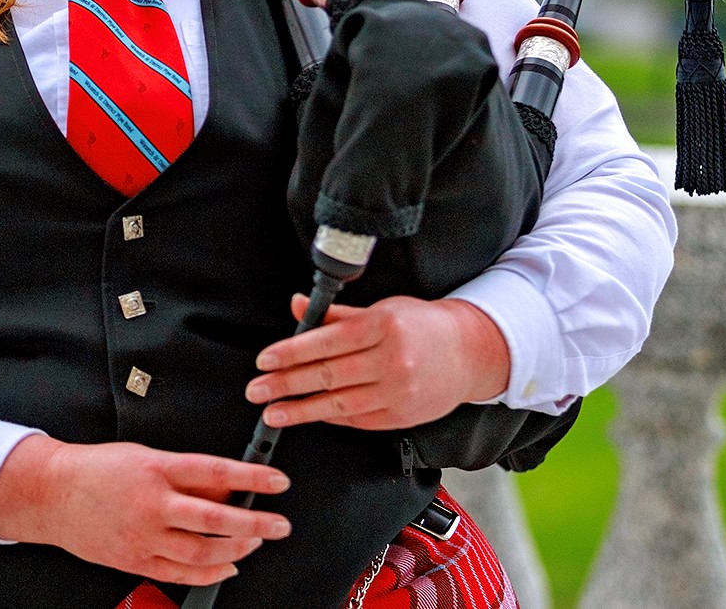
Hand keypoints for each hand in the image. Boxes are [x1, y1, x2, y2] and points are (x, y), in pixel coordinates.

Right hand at [0, 435, 290, 585]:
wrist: (55, 494)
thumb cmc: (102, 468)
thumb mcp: (148, 455)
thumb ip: (189, 473)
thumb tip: (230, 483)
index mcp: (158, 468)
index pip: (216, 472)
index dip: (252, 478)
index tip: (279, 481)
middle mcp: (154, 503)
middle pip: (215, 518)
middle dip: (255, 523)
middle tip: (280, 523)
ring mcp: (144, 536)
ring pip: (202, 552)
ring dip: (236, 549)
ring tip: (255, 541)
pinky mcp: (136, 561)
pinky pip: (181, 574)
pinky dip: (210, 574)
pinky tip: (227, 566)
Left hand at [244, 293, 510, 431]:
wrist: (468, 353)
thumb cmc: (419, 324)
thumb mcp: (381, 308)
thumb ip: (336, 313)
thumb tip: (297, 305)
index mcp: (383, 325)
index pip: (328, 340)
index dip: (292, 352)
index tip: (265, 360)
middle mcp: (392, 360)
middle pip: (329, 375)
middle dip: (287, 384)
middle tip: (257, 389)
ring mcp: (398, 393)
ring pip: (340, 405)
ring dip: (302, 410)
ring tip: (272, 412)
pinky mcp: (401, 418)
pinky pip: (357, 420)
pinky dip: (330, 419)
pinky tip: (308, 415)